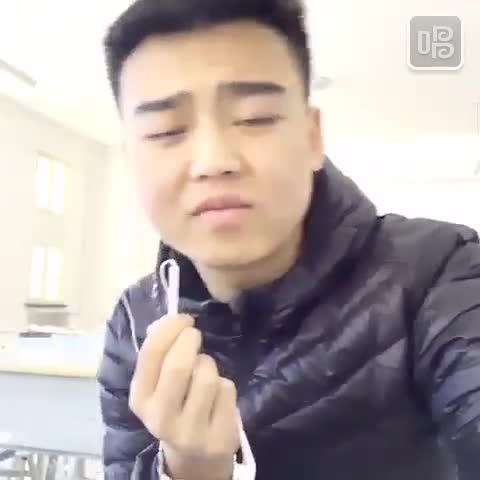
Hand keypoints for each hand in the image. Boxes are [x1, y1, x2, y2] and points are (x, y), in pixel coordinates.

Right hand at [129, 314, 239, 479]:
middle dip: (190, 340)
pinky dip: (225, 384)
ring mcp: (191, 432)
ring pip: (207, 376)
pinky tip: (217, 396)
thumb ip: (158, 353)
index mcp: (140, 400)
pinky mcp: (218, 437)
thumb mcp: (158, 384)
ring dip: (208, 364)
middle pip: (179, 366)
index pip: (151, 355)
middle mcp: (160, 419)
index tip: (182, 319)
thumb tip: (166, 321)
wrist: (194, 455)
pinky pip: (227, 390)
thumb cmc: (175, 406)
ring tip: (204, 372)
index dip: (169, 329)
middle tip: (194, 334)